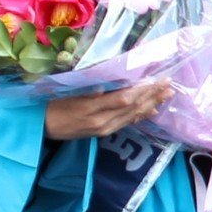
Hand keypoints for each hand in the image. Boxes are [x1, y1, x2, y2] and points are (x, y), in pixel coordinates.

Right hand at [44, 80, 172, 140]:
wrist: (41, 126)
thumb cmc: (54, 101)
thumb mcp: (71, 90)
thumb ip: (92, 85)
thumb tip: (113, 79)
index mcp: (93, 107)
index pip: (125, 97)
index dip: (144, 89)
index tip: (158, 78)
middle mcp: (101, 120)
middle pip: (133, 107)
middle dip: (153, 95)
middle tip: (170, 84)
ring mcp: (103, 128)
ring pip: (132, 116)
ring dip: (151, 104)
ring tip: (167, 95)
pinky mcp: (103, 132)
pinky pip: (126, 123)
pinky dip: (140, 116)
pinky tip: (152, 111)